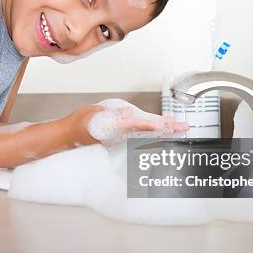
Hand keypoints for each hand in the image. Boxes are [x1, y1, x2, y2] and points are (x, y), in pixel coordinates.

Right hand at [67, 99, 188, 147]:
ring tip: (178, 127)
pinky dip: (153, 130)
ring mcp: (121, 138)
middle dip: (166, 129)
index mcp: (116, 129)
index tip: (166, 125)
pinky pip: (140, 134)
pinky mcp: (120, 138)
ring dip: (163, 130)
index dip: (153, 125)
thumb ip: (112, 115)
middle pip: (148, 132)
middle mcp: (122, 136)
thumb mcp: (94, 114)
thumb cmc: (80, 124)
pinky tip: (162, 128)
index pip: (138, 127)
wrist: (69, 135)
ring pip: (146, 133)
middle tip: (183, 127)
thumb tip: (128, 114)